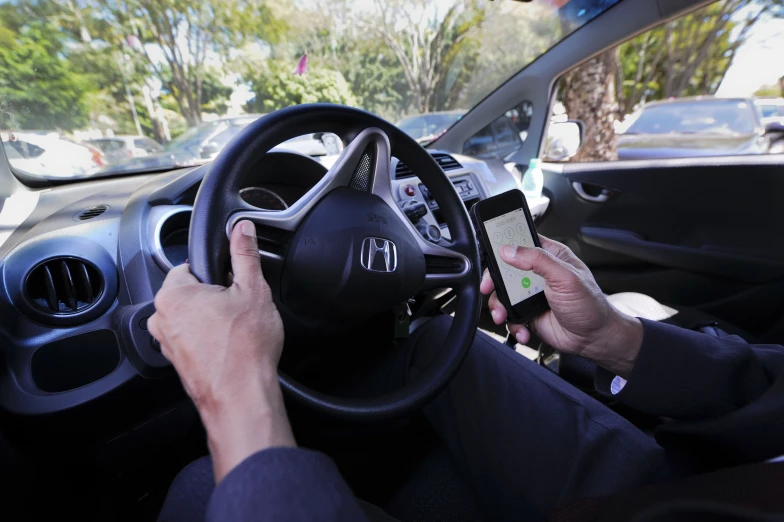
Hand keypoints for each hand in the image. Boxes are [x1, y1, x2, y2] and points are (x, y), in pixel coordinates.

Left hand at [149, 220, 294, 482]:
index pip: (191, 266)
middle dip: (215, 297)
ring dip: (212, 320)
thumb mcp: (253, 290)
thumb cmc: (245, 349)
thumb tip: (242, 229)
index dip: (218, 273)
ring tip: (238, 331)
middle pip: (191, 293)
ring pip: (193, 318)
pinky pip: (194, 340)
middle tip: (240, 309)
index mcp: (173, 294)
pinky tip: (232, 347)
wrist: (242, 396)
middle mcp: (161, 319)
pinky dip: (210, 341)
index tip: (234, 284)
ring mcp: (167, 344)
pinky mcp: (178, 363)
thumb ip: (244, 254)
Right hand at [482, 235, 642, 377]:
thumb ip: (538, 260)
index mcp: (549, 256)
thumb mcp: (566, 277)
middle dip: (494, 281)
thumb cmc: (590, 305)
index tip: (492, 252)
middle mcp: (538, 273)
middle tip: (489, 288)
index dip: (504, 244)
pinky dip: (511, 323)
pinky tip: (523, 329)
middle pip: (504, 269)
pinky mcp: (527, 312)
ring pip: (502, 294)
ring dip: (499, 305)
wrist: (594, 338)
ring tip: (503, 315)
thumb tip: (510, 250)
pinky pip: (509, 315)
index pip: (522, 241)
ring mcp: (530, 293)